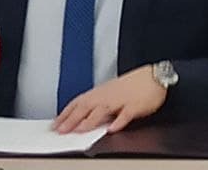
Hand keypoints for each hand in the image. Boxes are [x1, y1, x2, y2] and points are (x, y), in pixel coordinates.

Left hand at [53, 65, 167, 133]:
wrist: (153, 77)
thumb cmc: (132, 86)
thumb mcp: (110, 94)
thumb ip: (97, 106)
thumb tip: (82, 118)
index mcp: (100, 93)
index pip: (78, 103)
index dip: (65, 114)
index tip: (55, 124)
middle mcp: (107, 96)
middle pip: (86, 107)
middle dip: (72, 119)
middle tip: (60, 130)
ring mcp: (121, 100)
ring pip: (102, 110)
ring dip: (90, 120)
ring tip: (80, 129)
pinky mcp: (135, 106)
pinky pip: (126, 114)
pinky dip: (118, 122)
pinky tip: (112, 129)